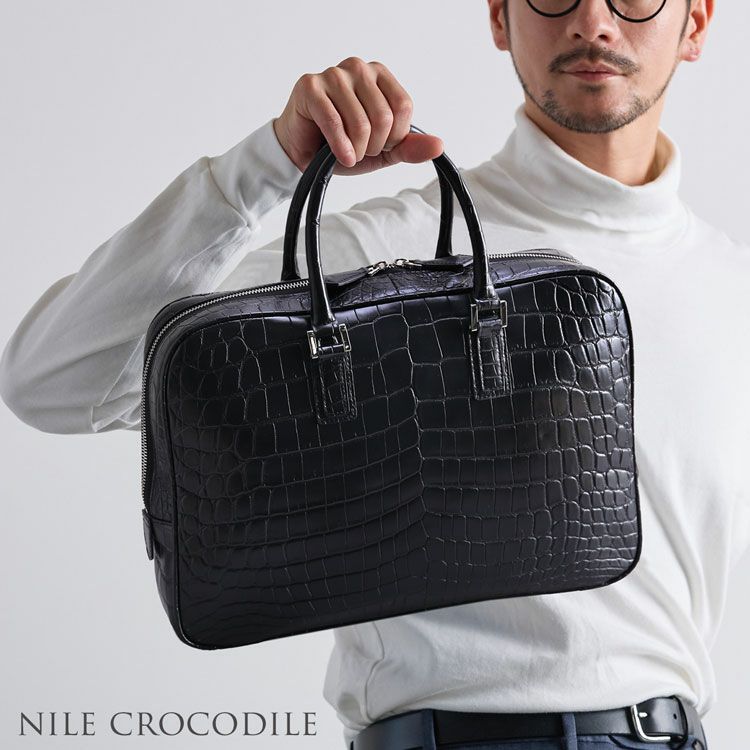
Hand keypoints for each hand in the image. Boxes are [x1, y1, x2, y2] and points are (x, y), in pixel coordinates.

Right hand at [273, 56, 443, 175]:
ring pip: (361, 123)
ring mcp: (333, 75)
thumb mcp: (383, 151)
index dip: (394, 137)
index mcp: (378, 75)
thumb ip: (409, 147)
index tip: (379, 144)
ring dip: (357, 150)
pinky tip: (341, 157)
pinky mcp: (311, 87)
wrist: (303, 155)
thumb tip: (438, 146)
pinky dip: (342, 148)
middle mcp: (357, 68)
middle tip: (359, 150)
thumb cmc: (341, 146)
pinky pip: (336, 124)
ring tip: (347, 151)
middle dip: (374, 146)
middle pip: (384, 117)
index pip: (403, 107)